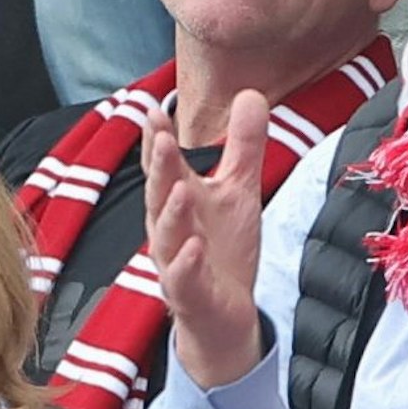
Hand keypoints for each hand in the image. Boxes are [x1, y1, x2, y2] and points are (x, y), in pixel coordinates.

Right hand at [144, 90, 268, 390]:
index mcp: (179, 201)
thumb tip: (252, 94)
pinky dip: (186, 263)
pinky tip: (195, 248)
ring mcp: (175, 262)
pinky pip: (182, 278)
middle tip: (160, 133)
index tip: (155, 107)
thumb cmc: (223, 249)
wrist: (224, 314)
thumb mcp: (239, 192)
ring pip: (167, 235)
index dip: (158, 138)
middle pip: (159, 192)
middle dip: (159, 164)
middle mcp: (171, 228)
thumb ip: (243, 147)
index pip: (164, 165)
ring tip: (180, 188)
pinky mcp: (189, 294)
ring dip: (172, 212)